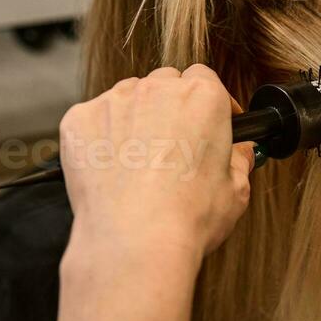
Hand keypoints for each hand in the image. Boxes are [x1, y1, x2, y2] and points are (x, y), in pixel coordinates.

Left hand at [58, 64, 253, 270]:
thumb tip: (241, 153)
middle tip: (173, 146)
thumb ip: (239, 162)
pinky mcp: (80, 121)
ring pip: (128, 99)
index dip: (208, 103)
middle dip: (170, 107)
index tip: (209, 124)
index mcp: (202, 97)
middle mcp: (157, 89)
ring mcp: (114, 102)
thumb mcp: (236, 192)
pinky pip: (94, 120)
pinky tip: (111, 169)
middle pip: (164, 84)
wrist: (134, 241)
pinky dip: (101, 138)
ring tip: (139, 162)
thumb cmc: (188, 218)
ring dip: (135, 119)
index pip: (204, 79)